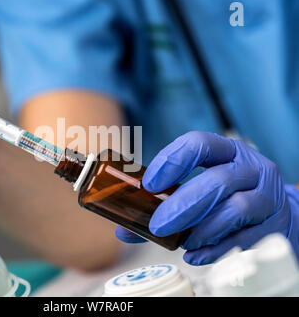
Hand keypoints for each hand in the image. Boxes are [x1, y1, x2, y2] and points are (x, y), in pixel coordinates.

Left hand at [116, 131, 298, 264]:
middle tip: (158, 226)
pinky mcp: (274, 225)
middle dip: (183, 205)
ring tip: (182, 242)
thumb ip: (162, 205)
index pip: (199, 143)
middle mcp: (250, 168)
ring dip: (202, 229)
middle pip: (218, 181)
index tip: (149, 184)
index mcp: (225, 151)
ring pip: (236, 208)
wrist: (272, 211)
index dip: (172, 161)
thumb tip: (125, 229)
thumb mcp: (199, 186)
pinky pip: (247, 238)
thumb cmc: (225, 196)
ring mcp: (266, 196)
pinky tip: (195, 255)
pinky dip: (217, 249)